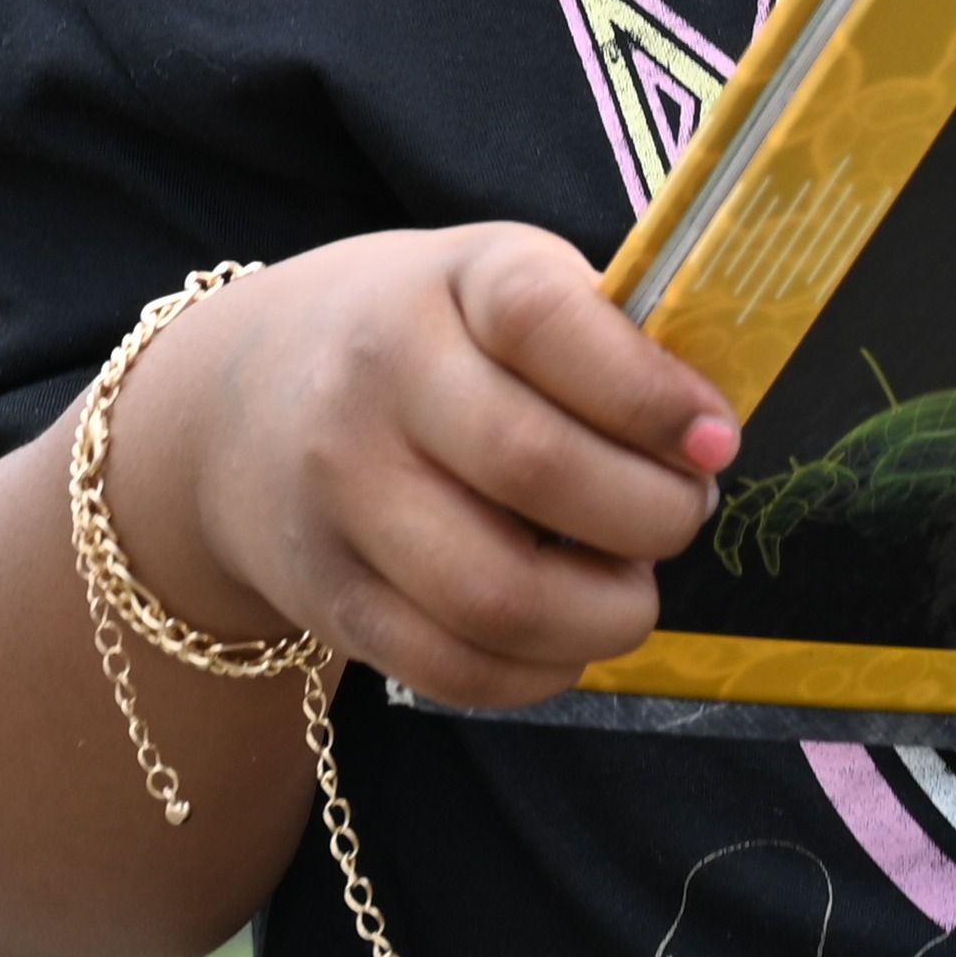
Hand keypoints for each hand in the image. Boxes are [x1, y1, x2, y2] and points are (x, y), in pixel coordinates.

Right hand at [141, 225, 739, 711]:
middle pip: (536, 468)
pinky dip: (540, 671)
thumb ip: (596, 335)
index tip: (718, 438)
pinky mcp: (330, 597)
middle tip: (683, 514)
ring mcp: (343, 497)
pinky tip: (568, 638)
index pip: (546, 322)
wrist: (238, 403)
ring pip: (498, 594)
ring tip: (631, 588)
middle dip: (650, 513)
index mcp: (445, 285)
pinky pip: (454, 668)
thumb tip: (708, 436)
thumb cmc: (420, 337)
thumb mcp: (493, 284)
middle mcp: (377, 383)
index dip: (650, 390)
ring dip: (606, 612)